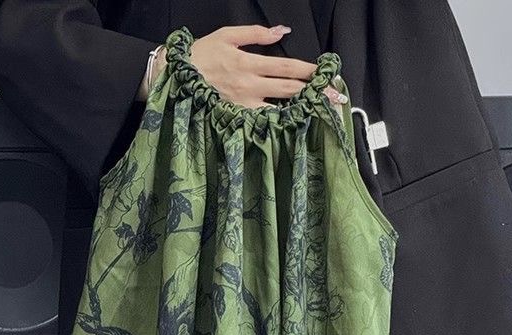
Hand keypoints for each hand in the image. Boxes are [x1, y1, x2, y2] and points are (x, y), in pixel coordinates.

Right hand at [138, 24, 346, 107]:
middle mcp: (249, 87)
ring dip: (302, 111)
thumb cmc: (200, 56)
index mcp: (249, 63)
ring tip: (322, 112)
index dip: (310, 72)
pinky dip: (280, 123)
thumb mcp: (226, 35)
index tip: (329, 75)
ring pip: (279, 110)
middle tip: (337, 98)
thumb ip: (256, 33)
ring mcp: (244, 106)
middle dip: (315, 94)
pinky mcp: (237, 119)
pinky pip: (262, 122)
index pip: (287, 68)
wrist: (175, 81)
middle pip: (290, 91)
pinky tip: (295, 125)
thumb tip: (282, 31)